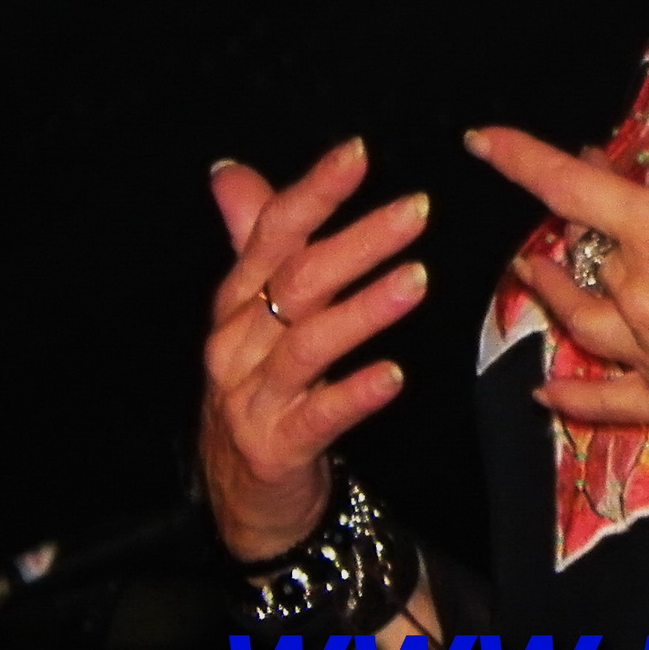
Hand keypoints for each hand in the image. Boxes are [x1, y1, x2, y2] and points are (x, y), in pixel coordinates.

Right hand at [198, 137, 429, 562]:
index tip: (358, 152)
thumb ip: (252, 240)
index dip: (314, 191)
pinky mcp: (273, 448)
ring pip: (308, 343)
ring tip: (417, 278)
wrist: (243, 497)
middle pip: (297, 280)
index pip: (272, 233)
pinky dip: (355, 393)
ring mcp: (250, 397)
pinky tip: (394, 375)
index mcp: (236, 300)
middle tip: (417, 210)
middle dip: (358, 241)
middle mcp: (236, 342)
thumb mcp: (250, 313)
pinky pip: (318, 416)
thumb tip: (231, 172)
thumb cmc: (258, 388)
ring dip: (364, 308)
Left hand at [467, 50, 648, 478]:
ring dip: (553, 293)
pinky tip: (547, 391)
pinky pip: (607, 399)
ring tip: (534, 275)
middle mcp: (643, 297)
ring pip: (581, 320)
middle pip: (585, 249)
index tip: (482, 141)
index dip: (523, 159)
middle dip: (578, 217)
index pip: (573, 187)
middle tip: (590, 187)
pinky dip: (571, 394)